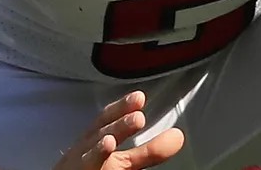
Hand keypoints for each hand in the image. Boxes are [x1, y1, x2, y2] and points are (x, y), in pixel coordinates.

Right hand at [41, 90, 183, 169]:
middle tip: (138, 116)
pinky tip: (104, 148)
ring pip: (91, 154)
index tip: (139, 97)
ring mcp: (81, 164)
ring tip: (115, 137)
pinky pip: (86, 166)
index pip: (107, 120)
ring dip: (103, 143)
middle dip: (117, 124)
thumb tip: (178, 137)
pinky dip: (93, 156)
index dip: (121, 108)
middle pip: (100, 133)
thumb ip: (149, 151)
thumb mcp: (123, 161)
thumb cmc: (93, 168)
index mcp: (95, 140)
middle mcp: (86, 150)